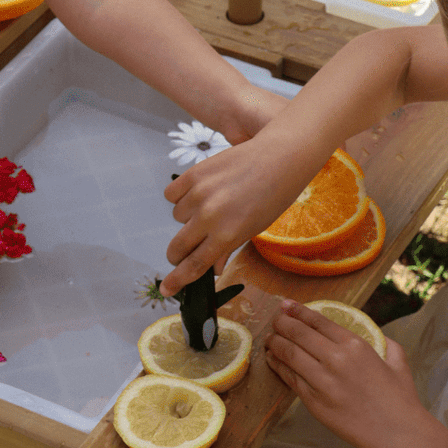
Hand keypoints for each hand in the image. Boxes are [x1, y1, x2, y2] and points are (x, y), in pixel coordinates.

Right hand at [160, 137, 299, 296]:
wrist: (280, 157)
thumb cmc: (273, 197)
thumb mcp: (253, 229)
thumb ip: (227, 249)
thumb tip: (211, 270)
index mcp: (227, 235)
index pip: (194, 265)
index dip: (178, 279)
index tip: (167, 289)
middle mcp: (209, 216)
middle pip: (179, 246)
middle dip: (177, 254)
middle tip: (182, 252)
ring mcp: (199, 193)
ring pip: (177, 216)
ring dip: (187, 217)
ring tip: (209, 206)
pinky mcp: (194, 173)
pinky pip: (172, 194)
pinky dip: (180, 196)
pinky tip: (197, 193)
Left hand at [264, 299, 425, 447]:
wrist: (399, 435)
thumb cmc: (401, 399)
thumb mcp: (397, 361)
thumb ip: (384, 342)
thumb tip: (375, 334)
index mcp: (355, 345)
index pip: (317, 321)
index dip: (297, 311)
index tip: (286, 305)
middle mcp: (336, 359)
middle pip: (298, 333)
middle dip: (281, 323)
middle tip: (274, 320)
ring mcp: (323, 381)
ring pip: (289, 354)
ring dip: (275, 343)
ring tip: (269, 339)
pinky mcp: (314, 401)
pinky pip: (290, 378)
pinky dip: (277, 365)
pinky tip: (273, 359)